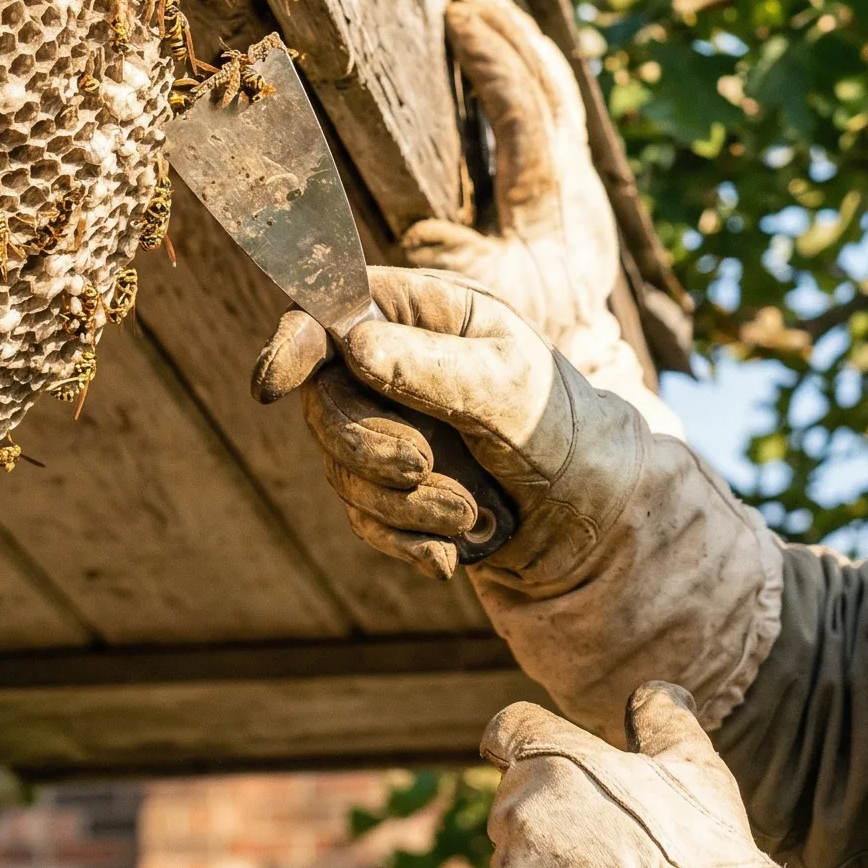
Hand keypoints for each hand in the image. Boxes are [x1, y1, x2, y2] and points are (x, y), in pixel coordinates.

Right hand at [256, 267, 646, 580]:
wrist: (593, 513)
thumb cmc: (560, 426)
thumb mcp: (511, 388)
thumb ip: (435, 368)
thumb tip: (354, 348)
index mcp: (414, 316)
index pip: (327, 314)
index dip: (292, 345)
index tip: (275, 383)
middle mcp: (384, 368)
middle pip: (324, 404)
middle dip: (370, 447)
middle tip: (424, 467)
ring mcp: (382, 429)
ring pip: (341, 470)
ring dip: (404, 504)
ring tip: (472, 514)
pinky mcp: (386, 490)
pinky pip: (364, 519)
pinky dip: (408, 540)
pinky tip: (453, 553)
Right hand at [404, 0, 679, 438]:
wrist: (580, 390)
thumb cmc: (516, 357)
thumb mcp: (481, 320)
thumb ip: (448, 279)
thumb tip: (419, 238)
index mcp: (551, 210)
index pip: (527, 117)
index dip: (494, 64)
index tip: (457, 17)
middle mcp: (577, 194)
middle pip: (556, 92)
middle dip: (513, 37)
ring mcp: (585, 195)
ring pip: (565, 101)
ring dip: (528, 52)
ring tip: (489, 12)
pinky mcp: (582, 201)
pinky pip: (560, 121)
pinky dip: (535, 82)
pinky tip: (513, 62)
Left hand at [482, 682, 795, 867]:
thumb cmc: (700, 858)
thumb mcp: (696, 770)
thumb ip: (664, 719)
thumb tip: (652, 692)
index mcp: (551, 761)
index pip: (509, 730)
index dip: (526, 742)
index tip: (545, 760)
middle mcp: (515, 816)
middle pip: (518, 810)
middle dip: (556, 826)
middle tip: (619, 855)